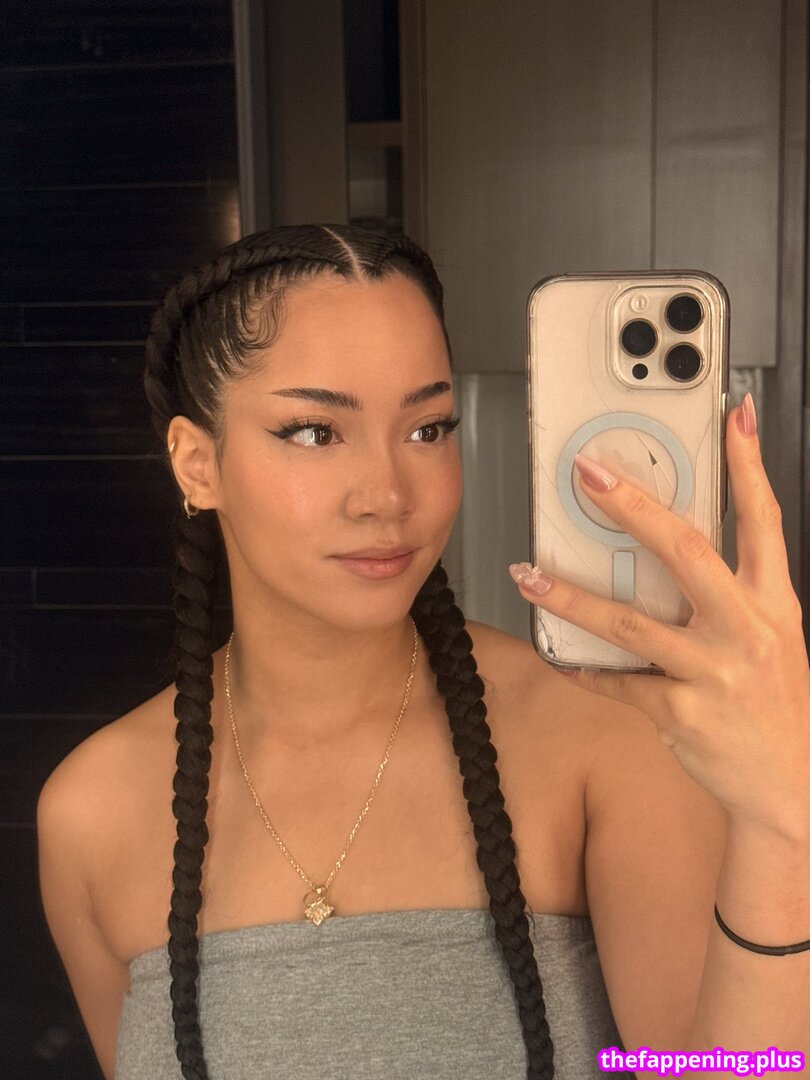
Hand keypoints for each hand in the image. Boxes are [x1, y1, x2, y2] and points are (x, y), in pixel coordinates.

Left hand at [509, 394, 809, 837]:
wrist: (789, 788)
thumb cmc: (774, 706)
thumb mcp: (772, 638)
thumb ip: (732, 595)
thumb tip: (671, 548)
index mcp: (772, 603)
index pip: (763, 519)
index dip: (749, 464)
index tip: (733, 415)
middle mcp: (747, 631)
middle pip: (686, 551)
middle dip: (634, 507)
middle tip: (590, 474)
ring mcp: (713, 674)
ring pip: (630, 624)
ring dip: (571, 597)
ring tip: (529, 574)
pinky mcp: (681, 715)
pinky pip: (619, 684)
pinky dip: (583, 670)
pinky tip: (557, 657)